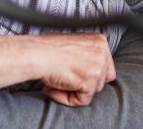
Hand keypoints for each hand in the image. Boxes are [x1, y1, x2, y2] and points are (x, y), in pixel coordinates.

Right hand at [0, 33, 114, 105]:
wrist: (37, 53)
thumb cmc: (48, 47)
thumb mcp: (75, 43)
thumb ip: (86, 53)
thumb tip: (87, 68)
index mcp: (100, 41)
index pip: (105, 65)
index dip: (88, 73)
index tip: (72, 73)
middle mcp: (102, 53)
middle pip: (100, 79)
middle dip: (83, 83)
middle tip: (63, 80)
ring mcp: (97, 68)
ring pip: (92, 90)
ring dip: (73, 91)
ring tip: (55, 83)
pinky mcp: (89, 82)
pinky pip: (82, 100)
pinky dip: (67, 99)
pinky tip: (53, 89)